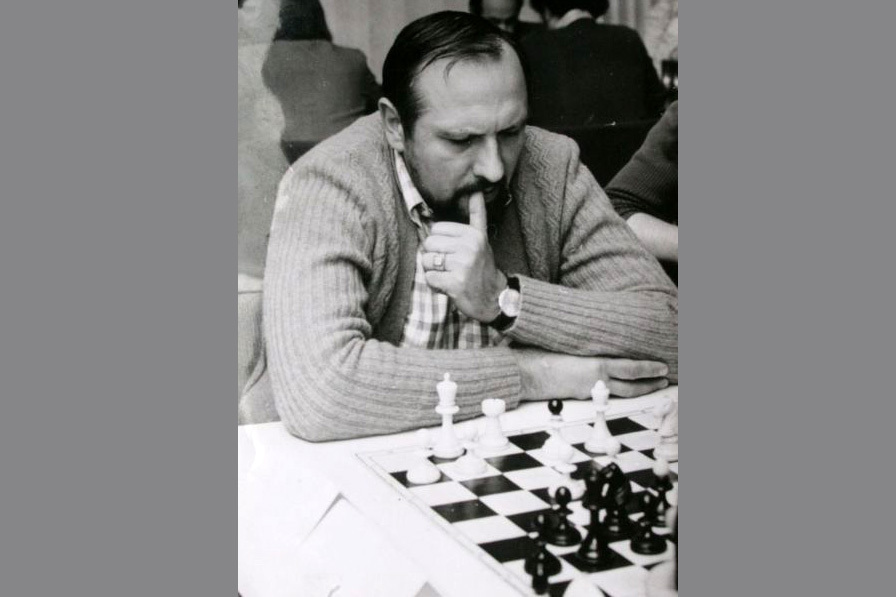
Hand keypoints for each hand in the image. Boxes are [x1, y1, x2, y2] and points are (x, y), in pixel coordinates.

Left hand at [422, 192, 504, 321]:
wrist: (494, 298)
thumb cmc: (483, 267)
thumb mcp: (482, 239)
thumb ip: (477, 215)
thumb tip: (476, 191)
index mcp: (473, 234)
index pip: (436, 229)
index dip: (438, 243)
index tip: (451, 252)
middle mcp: (469, 247)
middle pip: (429, 244)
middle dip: (433, 257)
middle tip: (448, 266)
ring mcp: (463, 265)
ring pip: (427, 261)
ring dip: (433, 272)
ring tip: (448, 276)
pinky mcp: (456, 283)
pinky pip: (430, 278)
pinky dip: (435, 285)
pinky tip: (447, 287)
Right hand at [513, 348, 669, 399]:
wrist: (522, 374)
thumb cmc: (539, 354)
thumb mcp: (566, 341)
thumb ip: (585, 342)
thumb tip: (598, 335)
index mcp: (594, 363)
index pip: (630, 367)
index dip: (648, 368)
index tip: (663, 366)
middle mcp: (595, 379)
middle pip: (632, 385)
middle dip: (651, 383)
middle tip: (666, 380)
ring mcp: (588, 390)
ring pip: (622, 394)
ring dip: (641, 390)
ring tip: (656, 387)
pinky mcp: (580, 396)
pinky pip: (607, 395)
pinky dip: (622, 392)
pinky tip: (625, 389)